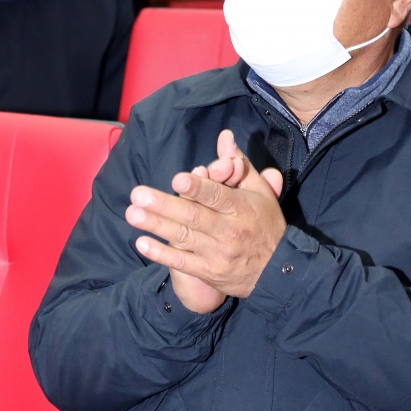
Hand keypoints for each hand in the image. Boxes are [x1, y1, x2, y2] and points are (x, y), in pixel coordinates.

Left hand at [126, 131, 284, 303]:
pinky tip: (142, 243)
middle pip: (194, 216)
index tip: (177, 180)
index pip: (217, 196)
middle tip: (138, 194)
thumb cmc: (266, 225)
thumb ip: (239, 164)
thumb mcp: (259, 192)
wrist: (278, 273)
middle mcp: (229, 231)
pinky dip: (162, 254)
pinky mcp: (210, 272)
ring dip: (156, 225)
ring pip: (184, 237)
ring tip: (132, 214)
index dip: (198, 188)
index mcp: (241, 208)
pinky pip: (183, 263)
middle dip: (164, 205)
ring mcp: (218, 253)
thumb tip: (224, 137)